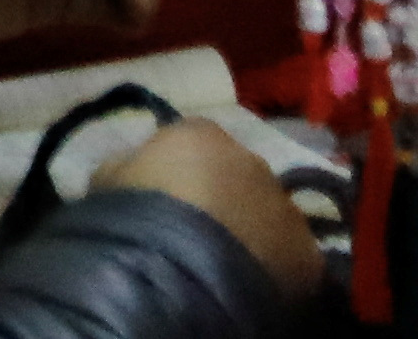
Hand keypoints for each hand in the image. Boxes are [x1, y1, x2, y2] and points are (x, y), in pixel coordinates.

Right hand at [98, 117, 324, 296]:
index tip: (164, 190)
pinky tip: (248, 280)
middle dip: (223, 194)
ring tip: (224, 258)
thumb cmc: (133, 216)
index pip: (193, 138)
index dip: (179, 164)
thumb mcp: (109, 177)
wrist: (179, 273)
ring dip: (250, 227)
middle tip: (198, 227)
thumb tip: (140, 168)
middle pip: (239, 174)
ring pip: (268, 213)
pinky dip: (272, 263)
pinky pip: (289, 254)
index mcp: (203, 135)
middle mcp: (254, 162)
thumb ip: (132, 164)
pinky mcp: (308, 255)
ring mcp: (286, 209)